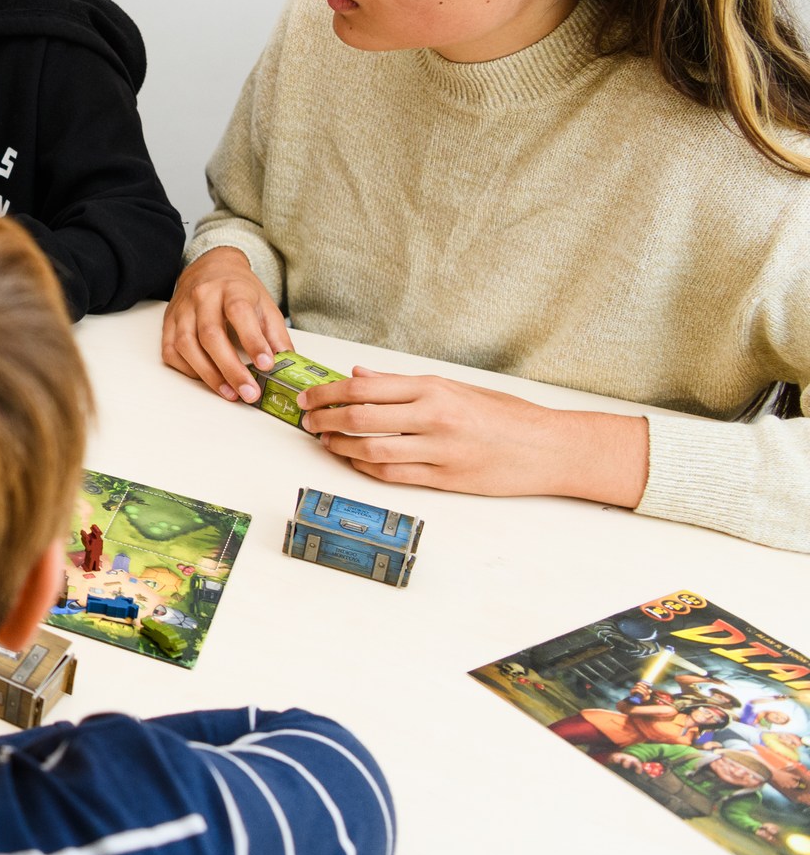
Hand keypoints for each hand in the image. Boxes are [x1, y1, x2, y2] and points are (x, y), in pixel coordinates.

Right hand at [161, 246, 290, 401]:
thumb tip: (285, 363)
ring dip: (208, 374)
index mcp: (232, 289)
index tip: (266, 365)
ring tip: (229, 392)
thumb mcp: (265, 305)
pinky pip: (171, 352)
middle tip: (248, 392)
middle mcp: (203, 297)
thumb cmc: (239, 290)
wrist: (210, 268)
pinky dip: (188, 370)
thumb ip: (276, 334)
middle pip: (211, 335)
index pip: (239, 313)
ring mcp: (182, 310)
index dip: (252, 341)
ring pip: (186, 345)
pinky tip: (207, 378)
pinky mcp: (168, 323)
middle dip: (230, 368)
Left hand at [297, 367, 649, 504]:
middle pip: (360, 417)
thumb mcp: (457, 387)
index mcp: (434, 388)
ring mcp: (438, 450)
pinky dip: (365, 468)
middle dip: (324, 419)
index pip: (365, 386)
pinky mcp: (443, 479)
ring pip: (370, 450)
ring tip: (324, 441)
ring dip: (339, 446)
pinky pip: (392, 475)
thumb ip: (404, 383)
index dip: (328, 392)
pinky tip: (352, 460)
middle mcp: (433, 417)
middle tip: (306, 419)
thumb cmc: (506, 415)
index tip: (308, 396)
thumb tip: (359, 375)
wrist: (549, 448)